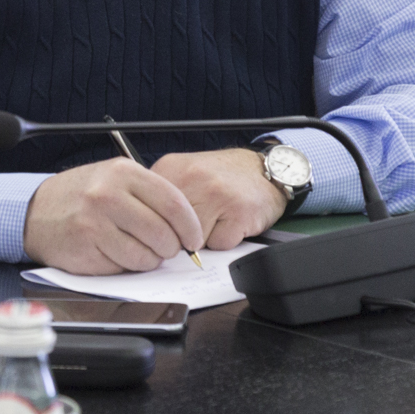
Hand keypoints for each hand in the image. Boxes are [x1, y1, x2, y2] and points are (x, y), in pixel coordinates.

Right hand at [22, 157, 203, 274]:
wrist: (35, 211)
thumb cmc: (81, 196)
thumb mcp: (114, 180)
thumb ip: (149, 196)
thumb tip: (186, 227)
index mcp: (123, 172)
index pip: (173, 202)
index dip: (190, 226)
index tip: (194, 239)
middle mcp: (109, 194)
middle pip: (163, 232)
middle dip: (171, 248)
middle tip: (167, 249)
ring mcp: (96, 222)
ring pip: (146, 255)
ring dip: (149, 260)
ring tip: (137, 249)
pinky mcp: (86, 247)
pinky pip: (124, 267)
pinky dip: (127, 266)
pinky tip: (115, 253)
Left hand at [150, 148, 286, 249]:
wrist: (267, 170)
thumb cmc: (223, 178)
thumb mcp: (185, 175)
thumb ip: (163, 198)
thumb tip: (147, 233)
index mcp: (171, 169)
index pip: (148, 213)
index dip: (159, 227)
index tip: (169, 228)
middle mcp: (192, 178)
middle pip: (169, 230)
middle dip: (181, 235)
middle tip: (199, 221)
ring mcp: (216, 195)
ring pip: (193, 241)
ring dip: (204, 238)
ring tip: (217, 218)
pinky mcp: (239, 213)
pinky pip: (219, 245)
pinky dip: (226, 240)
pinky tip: (232, 221)